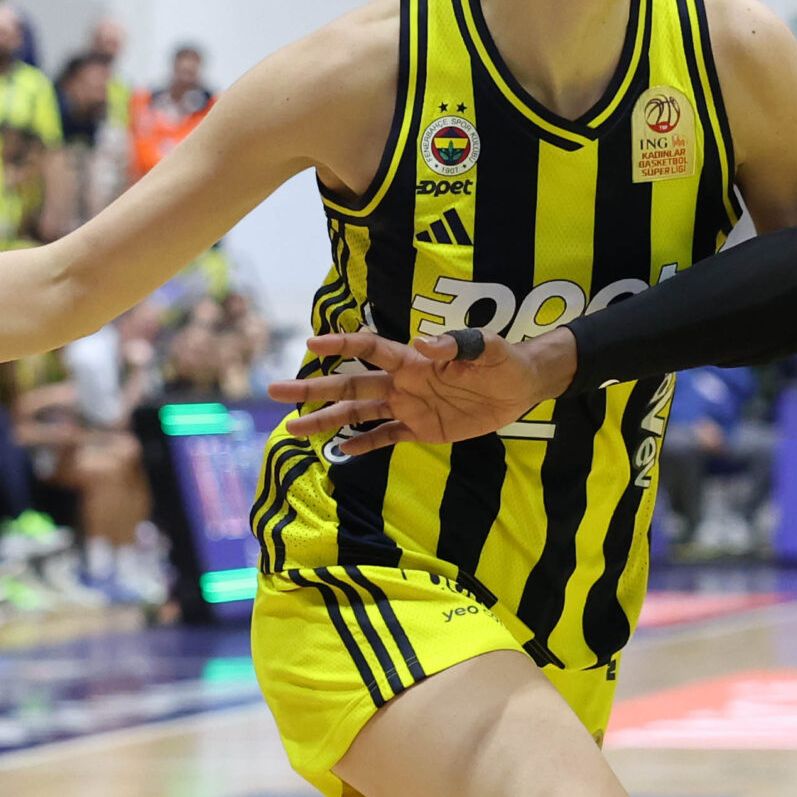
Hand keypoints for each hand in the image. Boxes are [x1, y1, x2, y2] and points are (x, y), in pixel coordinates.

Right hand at [269, 326, 574, 452]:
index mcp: (414, 360)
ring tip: (292, 428)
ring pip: (359, 414)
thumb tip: (426, 345)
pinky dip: (363, 445)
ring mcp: (409, 407)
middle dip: (314, 388)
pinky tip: (338, 452)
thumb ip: (459, 345)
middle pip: (351, 384)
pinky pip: (386, 437)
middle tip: (274, 389)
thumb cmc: (504, 360)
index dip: (341, 345)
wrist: (522, 387)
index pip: (370, 349)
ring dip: (326, 420)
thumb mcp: (488, 349)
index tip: (309, 344)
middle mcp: (403, 383)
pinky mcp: (422, 429)